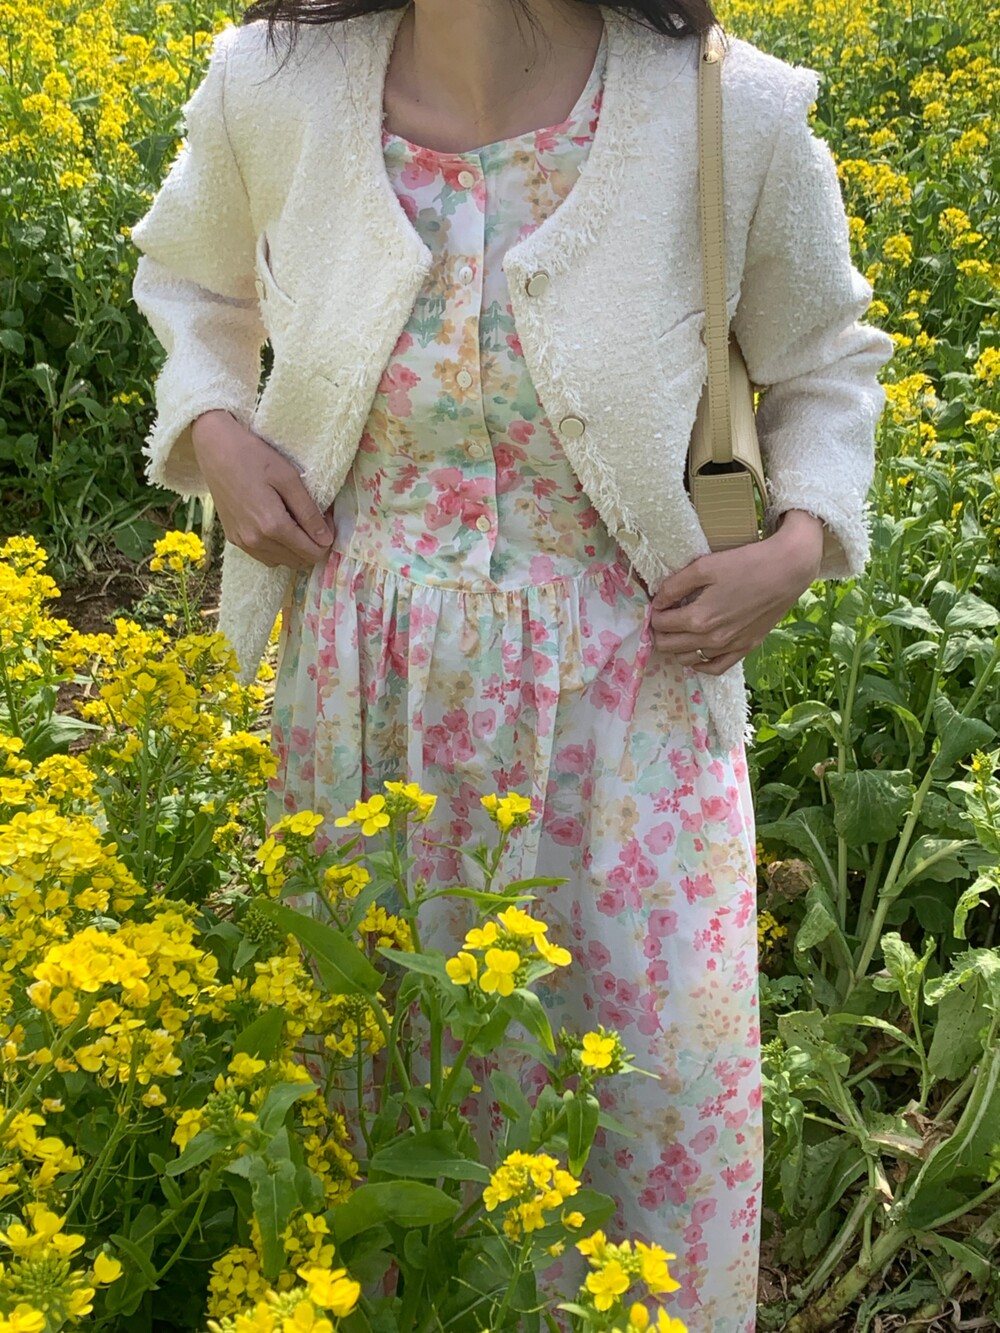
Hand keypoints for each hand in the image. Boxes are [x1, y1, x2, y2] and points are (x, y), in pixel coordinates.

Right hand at [191, 410, 334, 569]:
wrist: (215, 449)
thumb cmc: (254, 457)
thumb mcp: (289, 479)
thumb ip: (308, 512)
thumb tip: (326, 539)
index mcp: (272, 526)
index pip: (312, 553)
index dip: (326, 539)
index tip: (327, 518)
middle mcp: (256, 541)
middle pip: (299, 561)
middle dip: (313, 544)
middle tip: (314, 518)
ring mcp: (243, 543)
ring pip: (282, 562)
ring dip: (296, 549)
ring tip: (296, 521)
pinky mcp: (234, 539)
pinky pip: (265, 556)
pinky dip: (278, 549)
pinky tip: (279, 527)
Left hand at [648, 511, 825, 674]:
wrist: (787, 570)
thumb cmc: (746, 563)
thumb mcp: (704, 567)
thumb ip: (675, 586)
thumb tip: (658, 601)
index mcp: (698, 618)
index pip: (660, 624)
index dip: (654, 613)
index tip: (658, 603)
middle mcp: (712, 639)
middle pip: (669, 646)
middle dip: (660, 631)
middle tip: (663, 616)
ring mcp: (729, 647)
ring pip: (687, 659)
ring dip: (677, 647)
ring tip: (678, 630)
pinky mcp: (745, 647)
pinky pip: (715, 668)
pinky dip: (700, 663)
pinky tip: (696, 653)